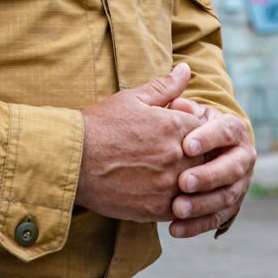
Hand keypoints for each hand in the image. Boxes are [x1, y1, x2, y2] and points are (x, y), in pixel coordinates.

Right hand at [74, 64, 204, 222]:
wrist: (72, 160)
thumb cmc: (100, 125)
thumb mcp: (132, 98)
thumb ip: (165, 86)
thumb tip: (186, 69)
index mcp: (174, 125)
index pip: (205, 128)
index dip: (192, 129)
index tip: (178, 132)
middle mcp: (177, 156)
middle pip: (205, 157)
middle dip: (193, 154)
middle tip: (170, 154)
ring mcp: (168, 184)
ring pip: (196, 185)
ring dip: (186, 179)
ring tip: (163, 173)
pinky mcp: (156, 208)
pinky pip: (181, 207)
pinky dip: (175, 199)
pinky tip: (158, 191)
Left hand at [168, 107, 254, 238]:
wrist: (203, 149)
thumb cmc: (188, 126)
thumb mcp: (187, 114)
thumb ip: (182, 109)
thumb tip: (178, 105)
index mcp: (234, 129)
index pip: (226, 131)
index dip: (208, 138)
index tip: (186, 146)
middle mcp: (243, 157)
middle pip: (232, 168)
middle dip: (208, 176)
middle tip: (183, 181)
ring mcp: (240, 184)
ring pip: (226, 197)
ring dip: (202, 205)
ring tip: (177, 208)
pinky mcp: (231, 206)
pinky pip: (216, 219)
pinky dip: (196, 226)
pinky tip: (175, 229)